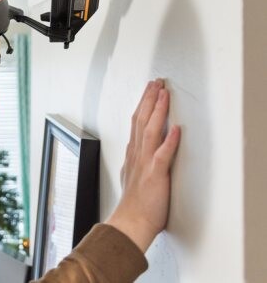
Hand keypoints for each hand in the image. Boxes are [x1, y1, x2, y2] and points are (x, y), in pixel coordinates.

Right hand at [106, 79, 180, 251]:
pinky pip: (162, 154)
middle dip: (149, 99)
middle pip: (141, 120)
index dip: (144, 104)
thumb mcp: (128, 175)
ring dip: (157, 111)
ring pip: (149, 131)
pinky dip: (168, 141)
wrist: (130, 222)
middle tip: (156, 82)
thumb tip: (132, 148)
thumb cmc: (133, 204)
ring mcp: (145, 163)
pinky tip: (175, 128)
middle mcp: (137, 155)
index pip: (137, 122)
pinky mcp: (155, 174)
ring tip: (163, 95)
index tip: (150, 90)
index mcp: (133, 154)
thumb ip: (132, 159)